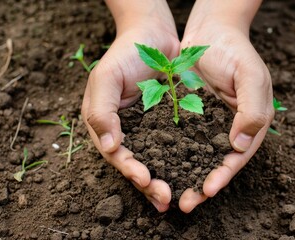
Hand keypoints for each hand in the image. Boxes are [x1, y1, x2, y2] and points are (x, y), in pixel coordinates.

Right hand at [81, 1, 179, 211]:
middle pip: (137, 163)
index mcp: (107, 125)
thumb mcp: (106, 78)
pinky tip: (193, 172)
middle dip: (149, 183)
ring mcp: (149, 129)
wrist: (153, 36)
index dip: (130, 169)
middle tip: (165, 199)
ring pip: (157, 160)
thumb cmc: (124, 54)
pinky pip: (176, 145)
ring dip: (166, 178)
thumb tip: (110, 147)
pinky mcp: (169, 124)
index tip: (144, 179)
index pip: (117, 154)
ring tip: (177, 198)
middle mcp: (127, 132)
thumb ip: (102, 112)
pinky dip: (182, 160)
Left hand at [178, 2, 273, 212]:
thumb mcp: (251, 77)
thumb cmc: (235, 51)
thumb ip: (252, 111)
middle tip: (185, 204)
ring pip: (193, 156)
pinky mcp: (185, 115)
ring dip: (182, 175)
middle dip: (200, 184)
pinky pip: (176, 138)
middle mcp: (226, 129)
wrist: (210, 31)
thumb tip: (239, 146)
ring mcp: (204, 124)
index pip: (237, 157)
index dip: (223, 175)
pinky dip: (169, 154)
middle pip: (214, 163)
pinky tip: (156, 166)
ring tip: (167, 192)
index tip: (208, 190)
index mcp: (248, 124)